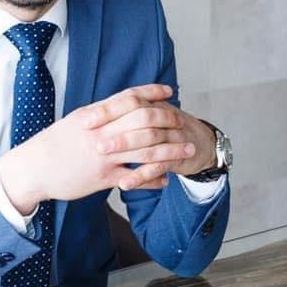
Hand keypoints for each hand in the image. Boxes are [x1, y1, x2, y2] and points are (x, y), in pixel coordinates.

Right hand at [0, 84, 191, 213]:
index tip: (169, 91)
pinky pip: (135, 178)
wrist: (33, 168)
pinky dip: (153, 178)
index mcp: (93, 115)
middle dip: (167, 120)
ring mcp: (103, 155)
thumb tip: (120, 107)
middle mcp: (101, 132)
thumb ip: (99, 115)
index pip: (128, 98)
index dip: (151, 92)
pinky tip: (166, 179)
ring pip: (146, 150)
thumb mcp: (74, 122)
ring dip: (170, 151)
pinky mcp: (102, 178)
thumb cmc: (53, 144)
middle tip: (182, 122)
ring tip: (187, 152)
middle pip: (143, 121)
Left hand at [100, 101, 216, 189]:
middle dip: (114, 130)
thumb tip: (89, 116)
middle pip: (137, 119)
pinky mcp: (178, 157)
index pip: (127, 101)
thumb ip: (123, 115)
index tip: (85, 120)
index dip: (106, 111)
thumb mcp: (147, 116)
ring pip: (147, 142)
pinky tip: (125, 184)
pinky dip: (141, 176)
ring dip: (125, 150)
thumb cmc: (165, 129)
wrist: (200, 143)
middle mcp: (162, 117)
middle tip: (93, 141)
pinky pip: (158, 166)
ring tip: (103, 158)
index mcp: (150, 104)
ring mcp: (171, 137)